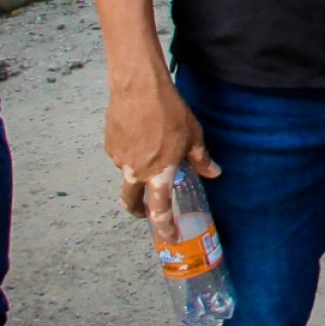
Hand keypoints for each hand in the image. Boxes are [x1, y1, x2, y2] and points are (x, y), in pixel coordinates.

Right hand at [105, 74, 219, 238]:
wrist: (138, 89)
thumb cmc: (170, 111)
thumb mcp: (193, 135)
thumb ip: (201, 159)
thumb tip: (214, 173)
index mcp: (159, 173)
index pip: (159, 210)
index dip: (163, 226)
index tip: (168, 236)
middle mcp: (136, 172)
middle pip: (131, 201)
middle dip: (138, 210)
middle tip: (145, 210)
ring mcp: (120, 160)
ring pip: (128, 173)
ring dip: (138, 171)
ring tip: (151, 148)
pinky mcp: (110, 146)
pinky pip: (122, 156)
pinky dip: (131, 153)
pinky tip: (140, 136)